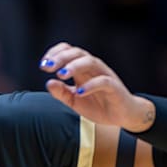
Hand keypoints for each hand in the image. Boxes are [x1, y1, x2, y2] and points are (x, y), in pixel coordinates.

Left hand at [38, 43, 154, 131]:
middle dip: (61, 57)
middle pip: (78, 53)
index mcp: (82, 69)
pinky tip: (80, 91)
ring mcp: (104, 75)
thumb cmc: (99, 105)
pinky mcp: (114, 87)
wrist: (123, 116)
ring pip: (90, 62)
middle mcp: (93, 68)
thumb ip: (62, 93)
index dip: (55, 54)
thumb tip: (48, 83)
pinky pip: (104, 81)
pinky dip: (91, 85)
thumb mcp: (74, 101)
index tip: (43, 65)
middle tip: (48, 67)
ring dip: (74, 66)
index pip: (69, 51)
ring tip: (61, 74)